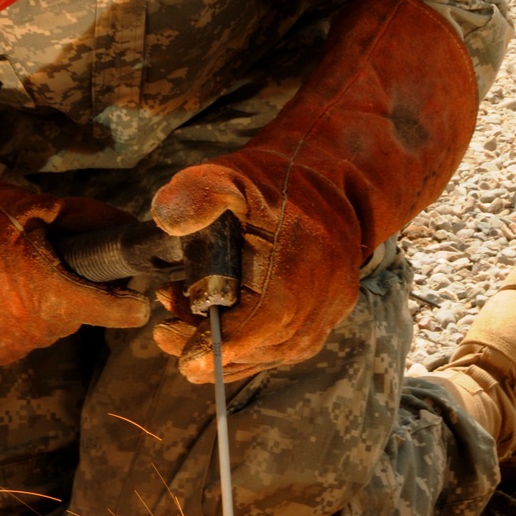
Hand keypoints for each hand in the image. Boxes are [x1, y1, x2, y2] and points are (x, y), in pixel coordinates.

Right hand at [0, 90, 148, 366]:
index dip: (126, 300)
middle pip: (81, 318)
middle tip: (48, 267)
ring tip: (15, 279)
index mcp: (57, 291)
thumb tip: (136, 231)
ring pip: (50, 329)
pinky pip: (21, 340)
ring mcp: (14, 344)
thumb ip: (94, 221)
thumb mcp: (43, 207)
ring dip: (42, 309)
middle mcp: (40, 327)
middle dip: (75, 295)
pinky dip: (15, 323)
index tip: (126, 292)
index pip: (122, 312)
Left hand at [149, 0, 479, 382]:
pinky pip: (288, 343)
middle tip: (170, 334)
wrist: (350, 163)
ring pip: (273, 353)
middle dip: (210, 349)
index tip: (174, 337)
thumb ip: (202, 191)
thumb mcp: (238, 169)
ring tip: (186, 325)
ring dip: (228, 346)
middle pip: (258, 353)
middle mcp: (319, 301)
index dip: (209, 344)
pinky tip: (220, 322)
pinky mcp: (326, 311)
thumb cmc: (289, 168)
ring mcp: (327, 310)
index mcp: (299, 274)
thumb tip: (165, 216)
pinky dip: (252, 341)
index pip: (251, 335)